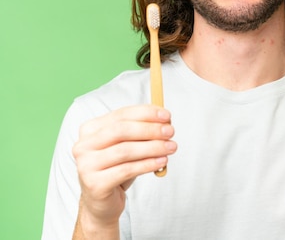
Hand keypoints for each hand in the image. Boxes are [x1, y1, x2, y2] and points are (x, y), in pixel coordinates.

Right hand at [72, 105, 176, 230]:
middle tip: (170, 132)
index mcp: (90, 129)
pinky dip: (148, 164)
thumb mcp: (128, 145)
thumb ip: (141, 132)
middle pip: (121, 130)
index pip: (121, 115)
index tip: (167, 115)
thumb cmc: (116, 168)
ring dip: (153, 147)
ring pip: (125, 151)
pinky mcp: (95, 184)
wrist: (101, 202)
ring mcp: (86, 165)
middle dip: (150, 129)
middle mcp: (84, 145)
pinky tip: (162, 162)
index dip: (146, 113)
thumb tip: (165, 122)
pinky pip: (127, 170)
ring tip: (171, 147)